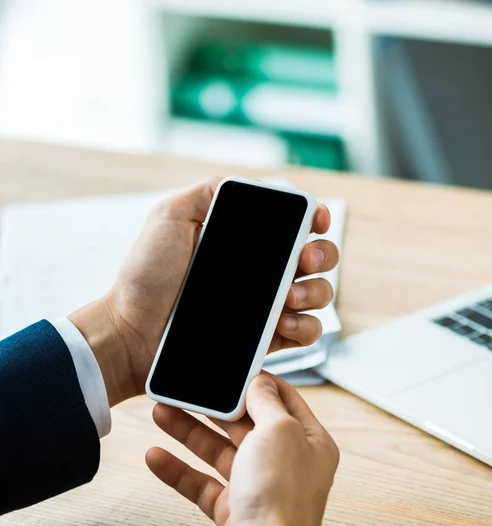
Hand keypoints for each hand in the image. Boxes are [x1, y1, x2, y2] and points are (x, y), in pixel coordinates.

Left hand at [69, 179, 338, 406]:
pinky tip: (285, 322)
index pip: (295, 226)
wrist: (132, 329)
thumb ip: (206, 193)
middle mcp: (262, 271)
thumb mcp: (169, 217)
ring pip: (319, 294)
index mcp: (246, 241)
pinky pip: (306, 332)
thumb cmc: (145, 274)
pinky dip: (308, 326)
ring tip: (290, 297)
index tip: (316, 220)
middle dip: (323, 254)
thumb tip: (245, 184)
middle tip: (304, 260)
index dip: (315, 219)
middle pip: (317, 258)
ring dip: (317, 291)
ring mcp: (267, 305)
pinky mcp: (266, 338)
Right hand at [146, 373, 339, 525]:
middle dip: (213, 407)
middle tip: (188, 389)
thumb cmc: (282, 493)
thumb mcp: (279, 430)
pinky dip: (180, 470)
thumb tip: (261, 382)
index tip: (234, 368)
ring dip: (190, 432)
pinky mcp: (235, 509)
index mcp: (309, 440)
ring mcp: (259, 485)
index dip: (258, 382)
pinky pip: (203, 484)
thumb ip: (267, 402)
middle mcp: (286, 461)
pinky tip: (155, 456)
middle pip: (246, 424)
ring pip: (220, 451)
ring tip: (162, 411)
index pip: (284, 399)